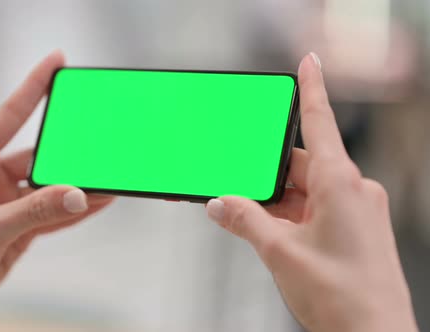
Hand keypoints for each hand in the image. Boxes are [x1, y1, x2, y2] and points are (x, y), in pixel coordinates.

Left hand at [0, 51, 113, 331]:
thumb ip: (34, 211)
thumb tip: (76, 195)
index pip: (10, 116)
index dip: (34, 86)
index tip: (57, 61)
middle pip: (40, 156)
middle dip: (69, 153)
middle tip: (98, 143)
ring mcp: (6, 202)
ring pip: (50, 187)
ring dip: (76, 187)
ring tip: (107, 179)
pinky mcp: (17, 226)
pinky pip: (51, 212)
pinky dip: (73, 210)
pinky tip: (97, 202)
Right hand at [206, 54, 417, 331]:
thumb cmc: (343, 297)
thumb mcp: (280, 252)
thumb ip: (245, 220)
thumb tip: (221, 203)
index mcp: (342, 183)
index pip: (321, 123)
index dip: (313, 88)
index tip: (309, 62)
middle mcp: (353, 191)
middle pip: (302, 164)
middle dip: (268, 176)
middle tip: (237, 188)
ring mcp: (356, 211)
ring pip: (307, 190)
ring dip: (278, 202)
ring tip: (250, 223)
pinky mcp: (355, 230)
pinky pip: (317, 209)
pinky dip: (291, 216)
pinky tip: (271, 233)